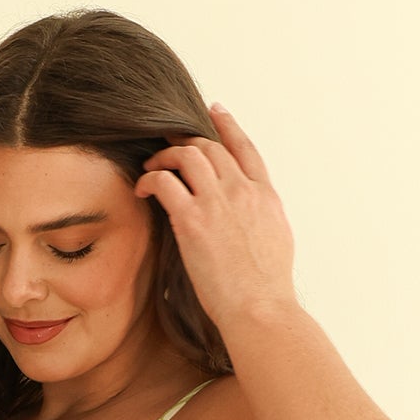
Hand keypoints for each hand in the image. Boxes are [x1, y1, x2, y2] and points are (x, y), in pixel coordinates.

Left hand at [134, 103, 297, 330]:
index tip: (213, 110)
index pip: (245, 148)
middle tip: (168, 148)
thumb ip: (262, 221)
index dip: (227, 125)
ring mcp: (218, 202)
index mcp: (265, 196)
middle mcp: (242, 191)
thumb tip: (251, 220)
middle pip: (210, 148)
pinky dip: (150, 179)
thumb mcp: (277, 243)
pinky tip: (142, 189)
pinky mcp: (193, 220)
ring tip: (151, 167)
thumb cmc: (267, 291)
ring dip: (165, 156)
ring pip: (187, 155)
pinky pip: (165, 182)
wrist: (261, 309)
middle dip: (185, 143)